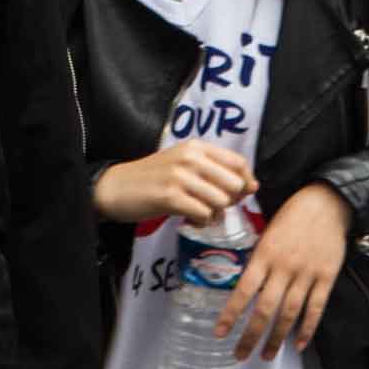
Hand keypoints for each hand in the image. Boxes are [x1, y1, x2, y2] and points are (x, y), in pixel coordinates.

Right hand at [93, 140, 253, 223]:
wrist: (116, 187)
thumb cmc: (154, 178)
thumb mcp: (184, 164)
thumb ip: (215, 171)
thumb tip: (252, 186)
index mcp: (196, 146)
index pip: (238, 162)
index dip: (245, 182)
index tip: (237, 194)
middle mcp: (190, 157)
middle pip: (234, 184)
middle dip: (230, 201)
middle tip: (214, 206)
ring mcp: (180, 176)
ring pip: (220, 201)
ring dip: (214, 214)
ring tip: (199, 213)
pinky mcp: (170, 196)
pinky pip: (203, 214)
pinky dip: (201, 222)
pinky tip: (189, 219)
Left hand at [216, 182, 350, 360]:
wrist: (327, 202)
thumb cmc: (293, 215)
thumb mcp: (267, 231)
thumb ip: (258, 258)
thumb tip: (245, 284)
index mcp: (265, 254)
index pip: (244, 290)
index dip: (231, 314)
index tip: (220, 333)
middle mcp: (284, 267)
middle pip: (265, 309)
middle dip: (251, 336)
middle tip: (240, 355)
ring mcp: (307, 274)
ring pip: (289, 314)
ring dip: (276, 338)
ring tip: (266, 355)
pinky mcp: (326, 277)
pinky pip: (316, 308)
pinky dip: (307, 329)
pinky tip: (298, 344)